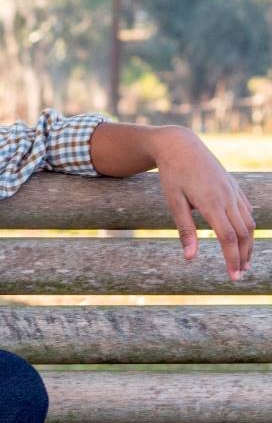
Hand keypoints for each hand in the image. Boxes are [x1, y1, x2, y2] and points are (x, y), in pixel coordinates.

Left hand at [152, 127, 254, 279]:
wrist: (181, 145)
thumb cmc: (173, 174)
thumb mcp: (173, 202)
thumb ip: (184, 229)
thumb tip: (190, 258)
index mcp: (212, 203)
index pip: (228, 238)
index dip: (232, 259)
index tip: (232, 276)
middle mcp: (228, 198)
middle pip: (243, 234)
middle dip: (242, 257)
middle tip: (237, 276)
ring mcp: (234, 192)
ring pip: (248, 224)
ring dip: (247, 245)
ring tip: (242, 262)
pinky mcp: (234, 188)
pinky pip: (247, 211)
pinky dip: (247, 228)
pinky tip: (242, 239)